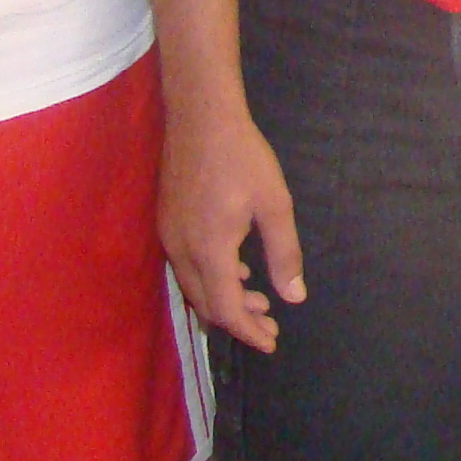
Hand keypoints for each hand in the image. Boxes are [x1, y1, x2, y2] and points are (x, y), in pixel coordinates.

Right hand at [160, 101, 303, 353]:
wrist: (200, 117)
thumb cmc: (243, 158)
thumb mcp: (275, 205)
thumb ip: (284, 254)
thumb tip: (294, 297)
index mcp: (210, 251)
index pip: (226, 310)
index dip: (248, 332)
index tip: (271, 343)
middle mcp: (182, 251)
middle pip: (206, 304)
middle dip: (237, 321)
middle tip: (269, 323)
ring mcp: (169, 237)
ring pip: (194, 287)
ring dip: (223, 300)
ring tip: (256, 299)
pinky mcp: (167, 223)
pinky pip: (186, 268)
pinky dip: (210, 279)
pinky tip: (235, 268)